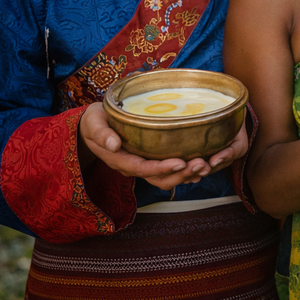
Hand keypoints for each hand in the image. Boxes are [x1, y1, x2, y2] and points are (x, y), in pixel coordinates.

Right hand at [78, 102, 237, 190]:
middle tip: (202, 165)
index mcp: (119, 159)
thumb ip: (101, 134)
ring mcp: (142, 165)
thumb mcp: (93, 123)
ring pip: (165, 178)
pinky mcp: (150, 160)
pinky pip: (168, 172)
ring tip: (206, 167)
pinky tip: (201, 167)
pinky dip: (184, 172)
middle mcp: (132, 166)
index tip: (180, 163)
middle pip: (158, 178)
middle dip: (181, 174)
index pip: (142, 168)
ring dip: (186, 175)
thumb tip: (113, 144)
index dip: (161, 168)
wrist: (93, 125)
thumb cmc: (94, 121)